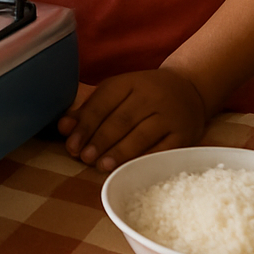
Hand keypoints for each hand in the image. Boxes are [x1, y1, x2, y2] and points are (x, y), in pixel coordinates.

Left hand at [56, 69, 207, 170]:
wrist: (190, 89)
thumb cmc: (143, 94)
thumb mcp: (117, 93)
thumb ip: (89, 110)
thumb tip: (63, 128)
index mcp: (129, 82)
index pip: (103, 103)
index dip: (85, 125)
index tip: (71, 144)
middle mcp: (151, 96)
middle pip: (121, 120)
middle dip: (100, 140)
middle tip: (84, 158)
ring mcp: (170, 116)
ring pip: (141, 135)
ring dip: (119, 152)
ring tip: (101, 166)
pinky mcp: (184, 135)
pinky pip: (162, 150)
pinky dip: (144, 160)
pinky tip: (130, 170)